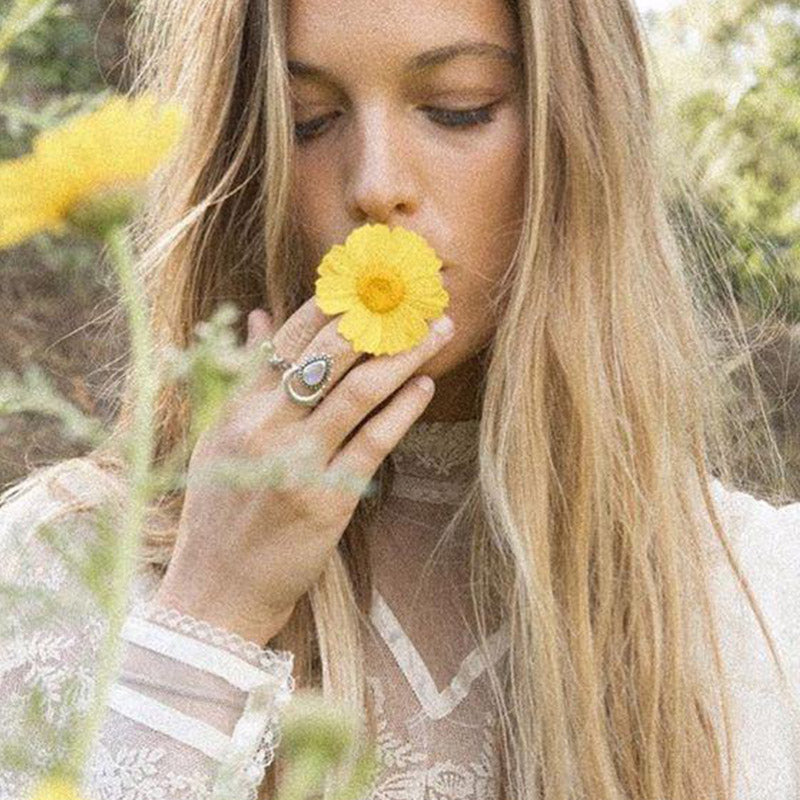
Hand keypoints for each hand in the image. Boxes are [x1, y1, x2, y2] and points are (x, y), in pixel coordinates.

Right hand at [154, 296, 454, 642]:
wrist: (217, 590)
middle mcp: (264, 425)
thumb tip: (259, 315)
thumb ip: (243, 375)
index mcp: (236, 406)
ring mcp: (296, 461)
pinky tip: (425, 386)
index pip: (289, 336)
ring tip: (438, 333)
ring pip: (360, 390)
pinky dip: (403, 409)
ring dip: (405, 356)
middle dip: (380, 319)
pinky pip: (373, 441)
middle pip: (331, 352)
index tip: (371, 281)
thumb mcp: (217, 436)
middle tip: (418, 299)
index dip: (334, 301)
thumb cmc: (219, 511)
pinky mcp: (326, 498)